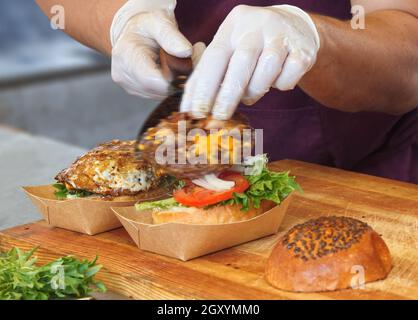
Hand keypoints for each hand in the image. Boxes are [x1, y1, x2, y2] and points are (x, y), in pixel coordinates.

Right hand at [110, 0, 202, 99]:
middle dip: (180, 77)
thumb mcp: (158, 22)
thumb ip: (170, 35)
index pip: (152, 80)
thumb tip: (186, 52)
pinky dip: (173, 84)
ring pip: (164, 94)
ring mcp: (131, 87)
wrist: (135, 34)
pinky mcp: (140, 92)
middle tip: (194, 56)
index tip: (189, 59)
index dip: (175, 76)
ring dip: (178, 81)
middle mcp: (125, 76)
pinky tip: (176, 70)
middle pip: (160, 90)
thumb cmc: (146, 27)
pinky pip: (162, 94)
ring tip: (183, 60)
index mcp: (126, 56)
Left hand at [180, 5, 320, 118]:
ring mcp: (281, 35)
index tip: (195, 112)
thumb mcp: (230, 47)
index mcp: (232, 26)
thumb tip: (190, 107)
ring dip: (255, 91)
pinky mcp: (303, 49)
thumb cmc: (252, 45)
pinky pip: (288, 77)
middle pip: (240, 63)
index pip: (213, 58)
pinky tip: (277, 80)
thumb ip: (210, 71)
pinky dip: (281, 85)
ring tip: (250, 94)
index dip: (203, 87)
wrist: (294, 26)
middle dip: (227, 96)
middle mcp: (256, 26)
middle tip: (219, 117)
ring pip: (266, 71)